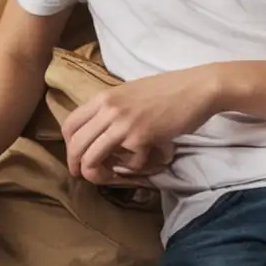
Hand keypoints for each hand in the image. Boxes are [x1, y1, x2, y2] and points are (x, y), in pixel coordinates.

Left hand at [60, 67, 216, 184]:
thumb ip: (111, 110)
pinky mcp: (141, 137)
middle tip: (80, 174)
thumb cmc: (166, 90)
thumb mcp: (129, 94)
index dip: (68, 145)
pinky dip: (133, 167)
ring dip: (94, 172)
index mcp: (103, 97)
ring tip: (103, 177)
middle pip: (76, 143)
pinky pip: (128, 162)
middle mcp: (108, 109)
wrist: (196, 88)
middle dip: (75, 164)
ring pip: (92, 156)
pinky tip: (143, 160)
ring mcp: (123, 124)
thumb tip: (98, 134)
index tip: (75, 157)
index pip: (70, 123)